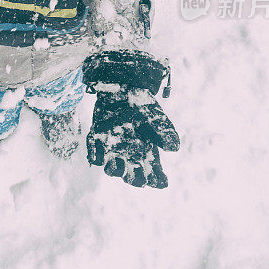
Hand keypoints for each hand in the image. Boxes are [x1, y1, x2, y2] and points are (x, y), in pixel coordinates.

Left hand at [83, 50, 179, 187]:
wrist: (122, 88)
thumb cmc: (142, 104)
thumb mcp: (156, 118)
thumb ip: (165, 133)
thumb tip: (173, 149)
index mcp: (147, 153)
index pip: (153, 174)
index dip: (156, 181)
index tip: (156, 180)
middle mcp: (130, 155)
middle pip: (132, 177)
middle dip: (134, 179)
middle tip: (137, 172)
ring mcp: (113, 149)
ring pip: (112, 170)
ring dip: (114, 170)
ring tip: (117, 162)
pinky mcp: (98, 140)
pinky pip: (95, 155)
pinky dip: (95, 156)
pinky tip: (98, 154)